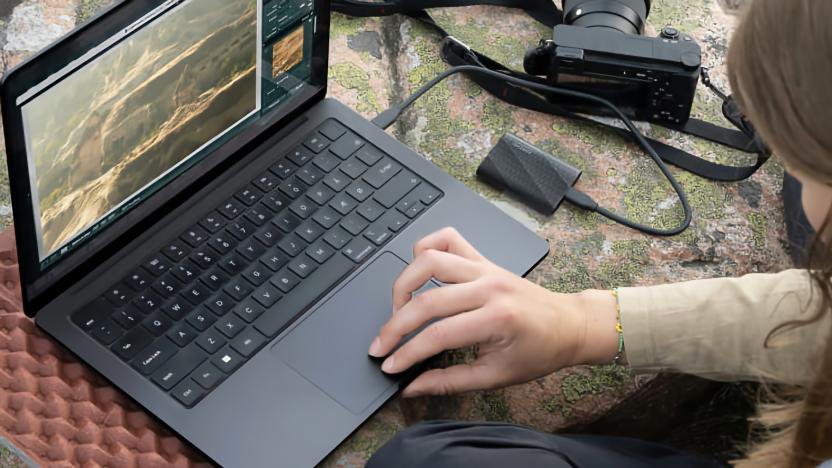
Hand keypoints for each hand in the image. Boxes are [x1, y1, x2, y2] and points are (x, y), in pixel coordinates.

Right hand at [367, 227, 619, 396]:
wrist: (569, 325)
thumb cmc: (539, 352)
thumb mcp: (495, 377)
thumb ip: (449, 381)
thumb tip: (412, 385)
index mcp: (496, 319)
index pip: (436, 335)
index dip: (406, 353)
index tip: (388, 365)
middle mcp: (489, 287)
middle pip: (426, 300)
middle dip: (395, 326)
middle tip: (380, 345)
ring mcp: (485, 268)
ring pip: (429, 260)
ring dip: (403, 284)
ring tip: (397, 309)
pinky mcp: (483, 259)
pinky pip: (448, 239)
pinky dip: (425, 248)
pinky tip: (418, 270)